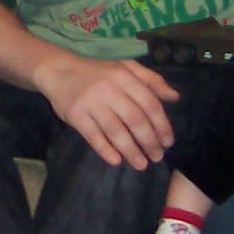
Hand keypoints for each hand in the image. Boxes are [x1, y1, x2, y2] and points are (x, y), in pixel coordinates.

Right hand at [35, 53, 177, 167]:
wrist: (58, 70)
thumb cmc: (97, 72)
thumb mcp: (125, 68)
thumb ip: (151, 80)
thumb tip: (175, 97)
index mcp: (124, 75)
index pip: (149, 103)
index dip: (161, 125)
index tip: (168, 142)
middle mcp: (109, 88)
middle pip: (135, 119)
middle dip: (149, 142)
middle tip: (157, 157)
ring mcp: (91, 101)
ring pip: (116, 131)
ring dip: (131, 151)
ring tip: (141, 165)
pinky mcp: (75, 114)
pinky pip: (93, 136)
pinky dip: (105, 150)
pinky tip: (115, 160)